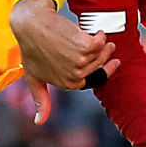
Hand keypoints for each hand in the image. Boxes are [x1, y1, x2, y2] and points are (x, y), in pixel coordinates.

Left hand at [10, 0, 117, 124]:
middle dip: (106, 55)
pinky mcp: (85, 45)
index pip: (94, 79)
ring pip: (101, 52)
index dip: (106, 71)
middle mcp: (75, 75)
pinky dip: (99, 36)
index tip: (114, 62)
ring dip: (103, 44)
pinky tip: (96, 32)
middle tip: (109, 46)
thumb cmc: (31, 49)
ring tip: (101, 37)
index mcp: (68, 84)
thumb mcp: (34, 78)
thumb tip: (39, 122)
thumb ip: (41, 100)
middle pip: (99, 65)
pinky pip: (100, 41)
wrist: (31, 24)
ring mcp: (80, 61)